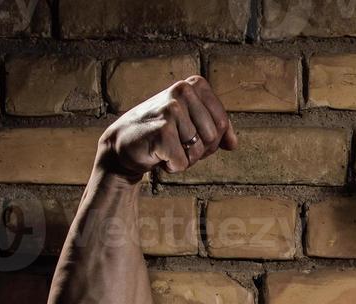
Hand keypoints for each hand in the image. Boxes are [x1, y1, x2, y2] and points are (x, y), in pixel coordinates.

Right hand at [97, 76, 237, 179]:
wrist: (123, 143)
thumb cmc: (161, 133)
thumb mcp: (190, 124)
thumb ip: (215, 129)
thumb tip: (233, 144)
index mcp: (194, 85)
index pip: (222, 123)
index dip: (211, 140)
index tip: (190, 136)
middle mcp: (182, 90)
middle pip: (213, 137)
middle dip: (199, 150)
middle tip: (176, 144)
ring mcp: (171, 109)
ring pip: (198, 151)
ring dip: (184, 159)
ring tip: (165, 147)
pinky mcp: (162, 131)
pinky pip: (183, 162)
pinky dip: (172, 167)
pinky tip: (157, 154)